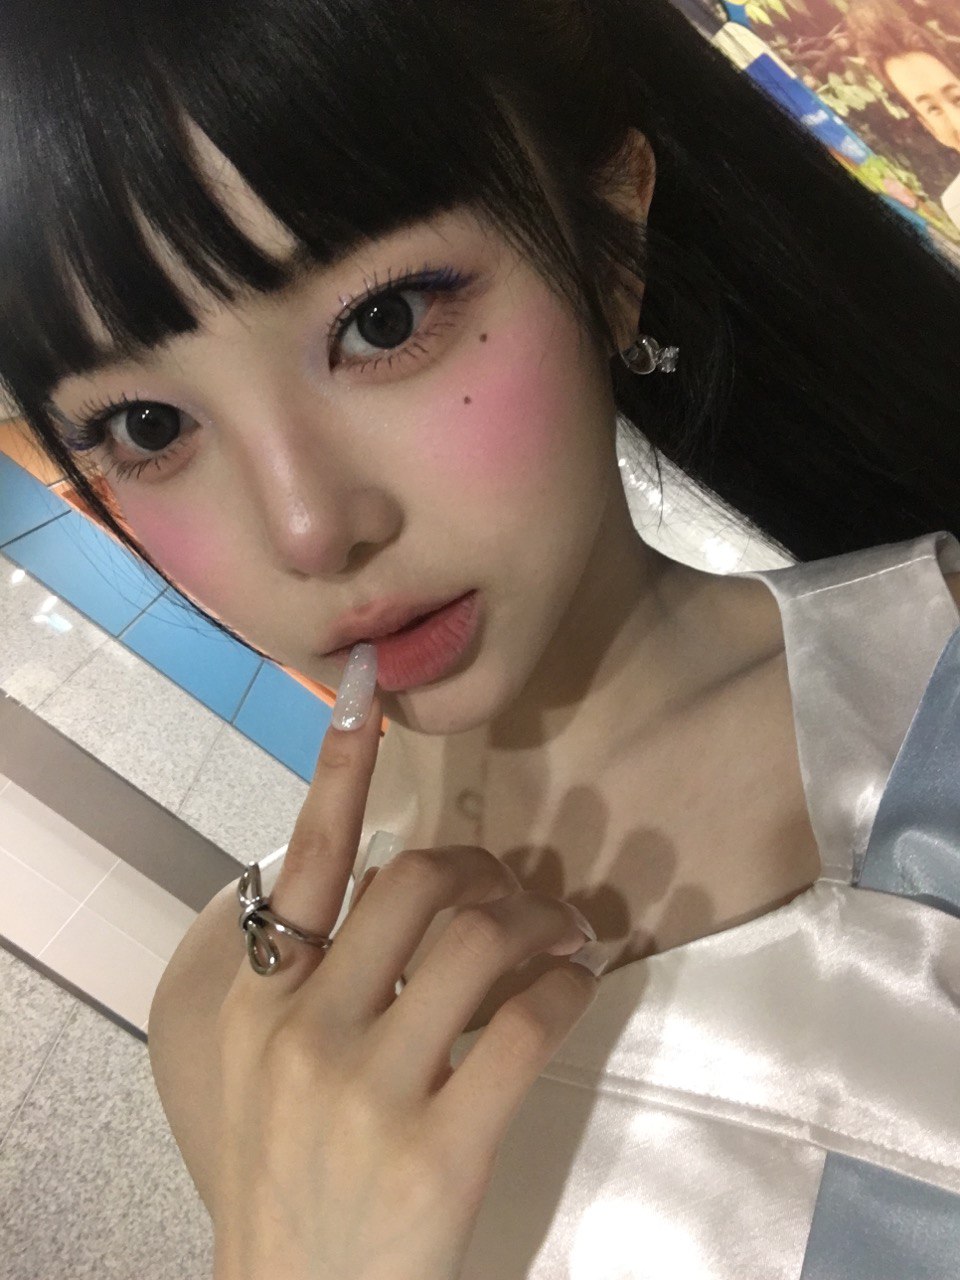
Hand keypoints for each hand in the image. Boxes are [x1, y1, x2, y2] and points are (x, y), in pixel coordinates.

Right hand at [211, 686, 600, 1279]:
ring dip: (539, 921)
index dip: (337, 772)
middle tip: (515, 886)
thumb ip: (311, 982)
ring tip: (566, 933)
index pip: (306, 863)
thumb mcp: (266, 1071)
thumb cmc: (288, 1176)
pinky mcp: (438, 1149)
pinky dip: (569, 989)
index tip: (365, 695)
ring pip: (478, 944)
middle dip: (479, 869)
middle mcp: (306, 1030)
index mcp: (259, 1003)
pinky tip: (580, 985)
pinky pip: (527, 1028)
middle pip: (415, 885)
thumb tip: (393, 890)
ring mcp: (370, 1091)